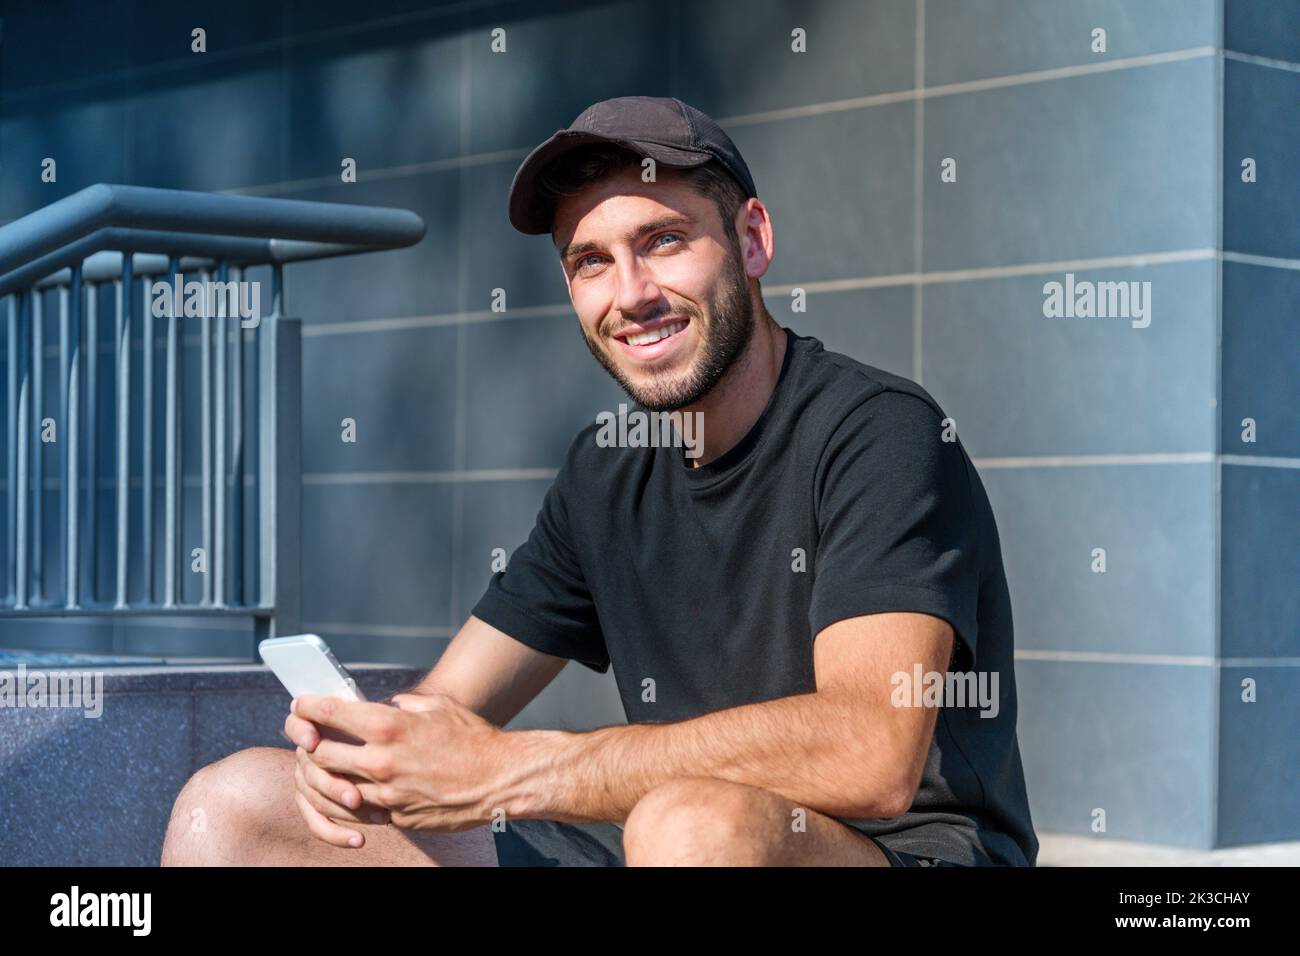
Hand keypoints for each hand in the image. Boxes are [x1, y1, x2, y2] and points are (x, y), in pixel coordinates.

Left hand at [293, 692, 508, 836]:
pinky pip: (359, 811)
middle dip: (308, 744)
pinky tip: (351, 789)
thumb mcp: (437, 707)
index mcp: (389, 727)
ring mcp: (387, 794)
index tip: (300, 704)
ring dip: (324, 775)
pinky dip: (348, 799)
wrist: (501, 780)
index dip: (307, 706)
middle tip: (309, 737)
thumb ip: (402, 705)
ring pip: (333, 788)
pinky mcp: (397, 817)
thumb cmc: (473, 739)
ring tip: (326, 765)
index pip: (329, 713)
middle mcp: (381, 761)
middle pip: (320, 754)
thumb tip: (383, 707)